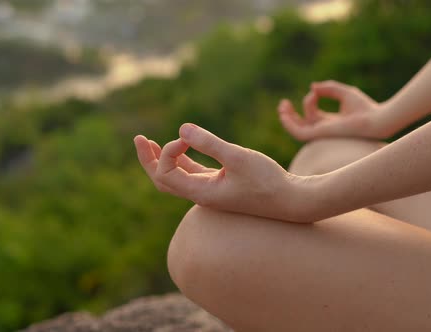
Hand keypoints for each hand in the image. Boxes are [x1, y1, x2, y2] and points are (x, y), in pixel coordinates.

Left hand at [134, 124, 308, 221]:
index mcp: (201, 193)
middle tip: (138, 138)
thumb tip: (181, 129)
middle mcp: (202, 195)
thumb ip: (210, 143)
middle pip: (163, 181)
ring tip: (150, 142)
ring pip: (177, 177)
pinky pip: (194, 173)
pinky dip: (183, 160)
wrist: (293, 201)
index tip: (187, 137)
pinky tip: (181, 146)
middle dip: (149, 160)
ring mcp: (211, 191)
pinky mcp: (222, 185)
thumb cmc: (268, 181)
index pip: (166, 174)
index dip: (168, 151)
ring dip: (163, 159)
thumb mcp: (239, 158)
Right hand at [278, 80, 389, 140]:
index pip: (312, 116)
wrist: (375, 119)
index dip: (308, 102)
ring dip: (287, 119)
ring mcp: (321, 133)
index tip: (314, 91)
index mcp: (330, 122)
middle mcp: (324, 130)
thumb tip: (312, 87)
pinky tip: (286, 113)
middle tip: (283, 103)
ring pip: (297, 130)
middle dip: (290, 115)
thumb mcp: (344, 92)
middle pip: (301, 125)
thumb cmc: (365, 107)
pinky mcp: (320, 134)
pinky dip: (290, 124)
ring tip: (282, 106)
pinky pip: (299, 133)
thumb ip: (328, 88)